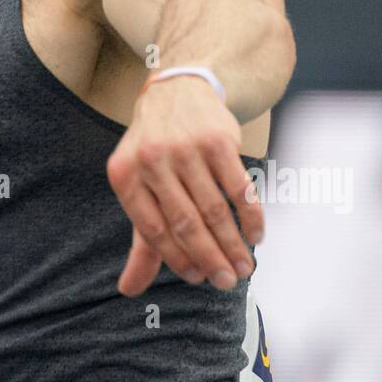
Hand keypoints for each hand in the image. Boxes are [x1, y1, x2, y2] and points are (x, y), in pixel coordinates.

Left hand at [106, 76, 262, 293]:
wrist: (176, 90)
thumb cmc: (154, 151)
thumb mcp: (137, 187)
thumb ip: (139, 241)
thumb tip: (128, 290)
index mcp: (125, 176)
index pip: (152, 230)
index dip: (178, 260)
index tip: (199, 278)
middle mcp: (152, 160)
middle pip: (186, 223)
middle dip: (209, 258)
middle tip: (226, 282)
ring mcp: (186, 148)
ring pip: (214, 209)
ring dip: (232, 244)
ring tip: (244, 266)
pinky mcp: (218, 140)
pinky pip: (239, 188)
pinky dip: (250, 216)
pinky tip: (256, 236)